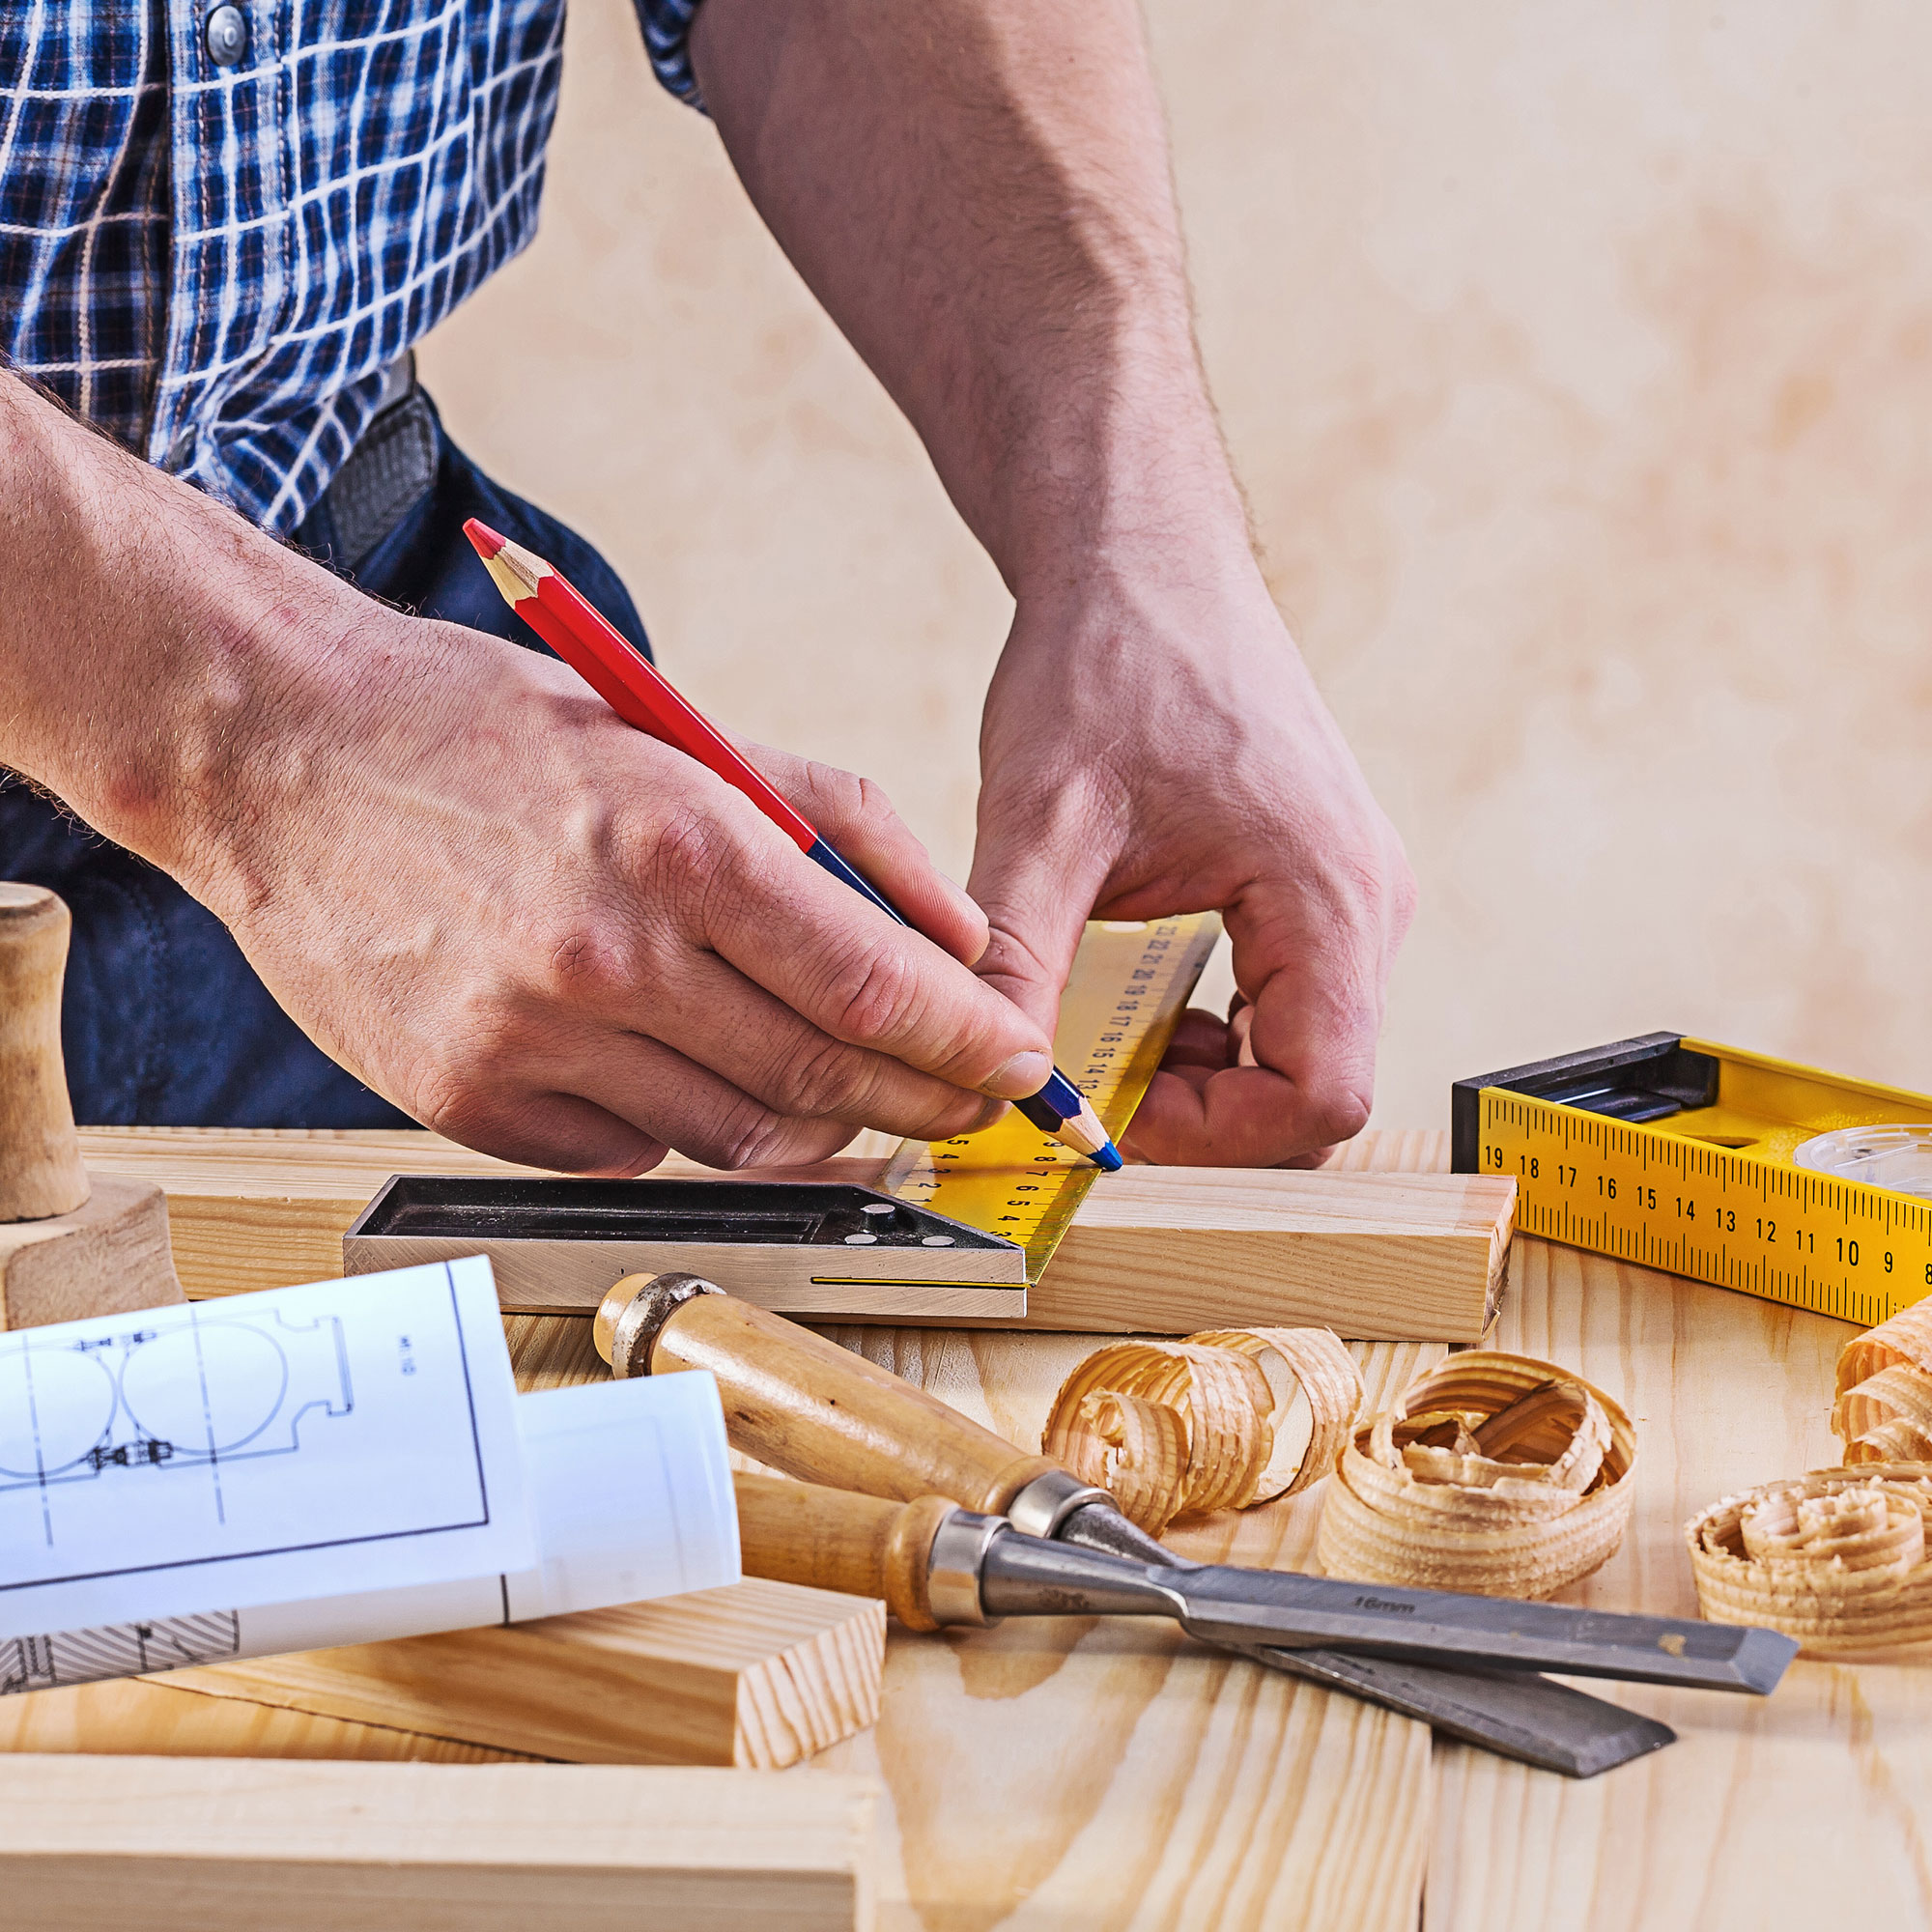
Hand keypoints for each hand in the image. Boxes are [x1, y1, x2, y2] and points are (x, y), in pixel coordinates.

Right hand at [184, 614, 1055, 1172]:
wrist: (282, 754)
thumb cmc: (489, 729)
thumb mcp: (682, 730)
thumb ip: (839, 822)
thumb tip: (957, 933)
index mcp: (679, 845)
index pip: (873, 985)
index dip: (968, 1041)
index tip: (1017, 1063)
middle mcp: (608, 957)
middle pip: (823, 1077)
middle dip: (925, 1101)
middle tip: (969, 1105)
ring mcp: (529, 1042)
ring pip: (736, 1137)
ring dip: (822, 1128)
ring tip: (862, 1102)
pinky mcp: (465, 1100)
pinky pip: (629, 1153)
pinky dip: (689, 1128)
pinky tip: (701, 1080)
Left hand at [967, 556, 1415, 1166]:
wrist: (1142, 556)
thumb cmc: (1109, 658)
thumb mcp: (1042, 823)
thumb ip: (1017, 965)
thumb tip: (988, 1082)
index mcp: (1330, 895)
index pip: (1323, 1097)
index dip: (1214, 1138)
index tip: (1108, 1114)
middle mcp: (1367, 903)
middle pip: (1318, 1087)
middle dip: (1202, 1113)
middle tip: (1091, 1088)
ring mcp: (1351, 894)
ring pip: (1304, 1051)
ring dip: (1205, 1076)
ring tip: (1103, 1039)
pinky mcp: (1318, 884)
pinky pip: (1290, 1002)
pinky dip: (1215, 1031)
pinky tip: (1136, 1003)